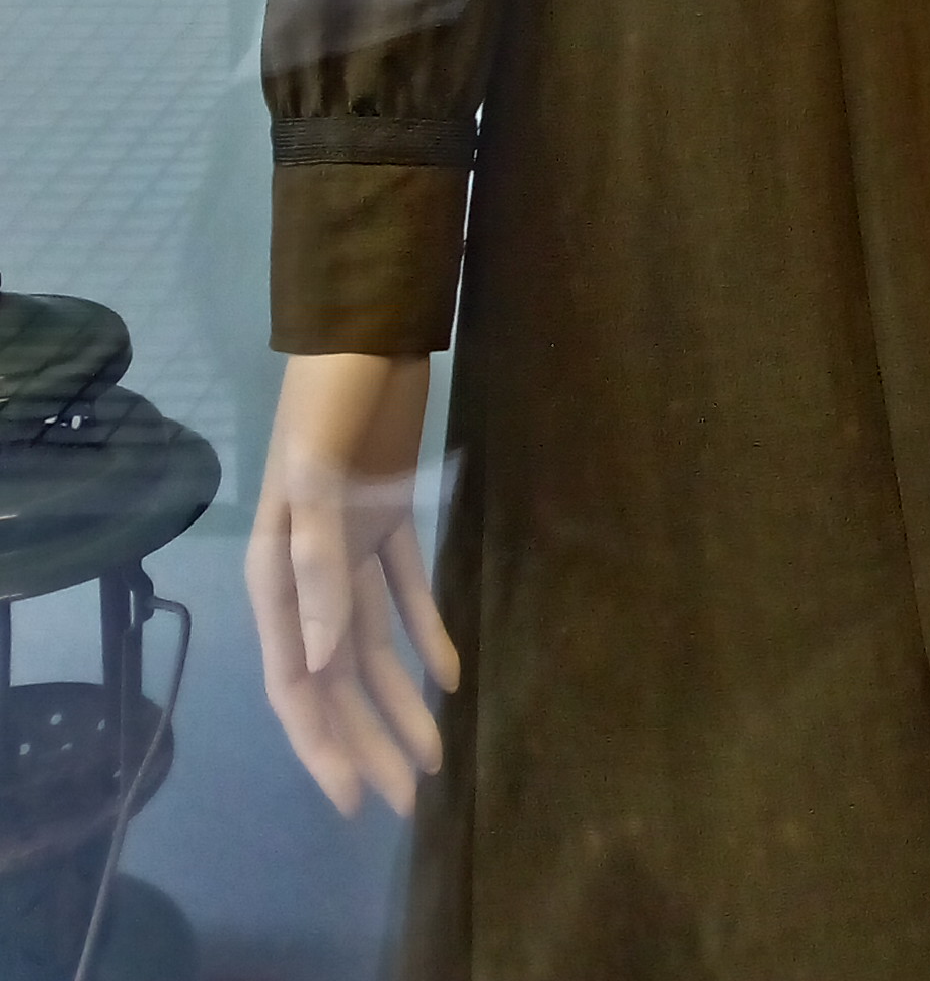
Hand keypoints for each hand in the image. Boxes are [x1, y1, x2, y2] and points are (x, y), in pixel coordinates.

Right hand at [245, 353, 455, 815]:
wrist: (367, 328)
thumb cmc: (331, 397)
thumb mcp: (316, 475)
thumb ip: (317, 565)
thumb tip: (321, 657)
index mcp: (278, 573)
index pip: (298, 682)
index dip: (321, 744)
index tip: (351, 801)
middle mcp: (309, 572)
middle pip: (337, 677)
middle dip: (365, 740)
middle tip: (402, 800)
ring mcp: (350, 546)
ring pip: (373, 644)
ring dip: (398, 700)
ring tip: (430, 757)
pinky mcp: (389, 518)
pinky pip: (406, 592)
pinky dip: (427, 631)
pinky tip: (451, 674)